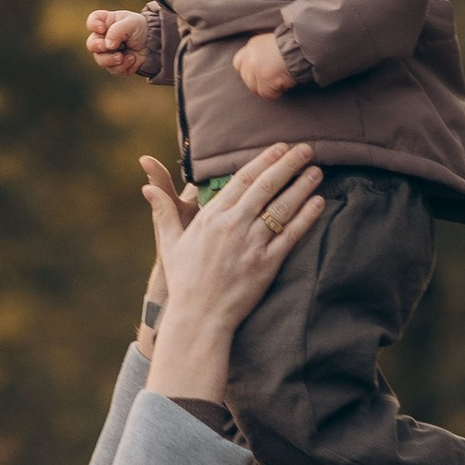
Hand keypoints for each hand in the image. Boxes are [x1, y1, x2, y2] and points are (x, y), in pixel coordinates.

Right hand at [86, 8, 144, 76]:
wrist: (153, 43)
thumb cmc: (140, 28)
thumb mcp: (131, 23)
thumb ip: (117, 31)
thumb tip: (108, 45)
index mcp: (106, 22)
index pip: (92, 21)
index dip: (93, 25)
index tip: (103, 29)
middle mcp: (103, 38)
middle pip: (91, 44)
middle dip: (99, 47)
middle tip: (109, 47)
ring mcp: (108, 53)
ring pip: (101, 60)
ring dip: (112, 60)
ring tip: (125, 56)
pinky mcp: (115, 65)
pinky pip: (114, 70)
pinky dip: (124, 66)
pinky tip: (133, 59)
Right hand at [143, 144, 322, 409]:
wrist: (199, 318)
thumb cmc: (184, 281)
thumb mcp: (170, 242)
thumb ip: (163, 210)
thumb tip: (146, 187)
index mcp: (211, 217)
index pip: (242, 179)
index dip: (264, 160)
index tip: (280, 147)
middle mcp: (233, 226)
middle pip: (266, 186)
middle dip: (288, 164)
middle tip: (307, 149)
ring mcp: (251, 245)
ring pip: (282, 208)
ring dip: (302, 186)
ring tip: (317, 171)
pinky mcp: (267, 264)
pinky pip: (291, 235)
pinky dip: (307, 217)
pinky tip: (319, 202)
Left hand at [234, 30, 297, 98]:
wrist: (303, 47)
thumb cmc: (294, 46)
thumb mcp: (272, 44)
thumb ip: (261, 53)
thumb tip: (259, 68)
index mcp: (252, 46)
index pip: (238, 63)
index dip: (247, 71)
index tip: (258, 74)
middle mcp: (250, 56)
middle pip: (246, 78)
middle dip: (258, 82)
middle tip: (273, 78)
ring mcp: (256, 69)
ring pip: (254, 88)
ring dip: (267, 87)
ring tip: (281, 79)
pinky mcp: (264, 79)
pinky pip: (266, 94)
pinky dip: (275, 92)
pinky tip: (284, 84)